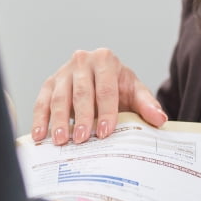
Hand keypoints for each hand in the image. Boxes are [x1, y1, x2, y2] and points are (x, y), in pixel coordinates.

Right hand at [31, 48, 166, 144]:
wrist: (100, 77)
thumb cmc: (118, 86)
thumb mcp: (134, 91)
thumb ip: (147, 105)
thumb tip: (160, 119)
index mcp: (106, 59)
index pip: (106, 88)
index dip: (106, 111)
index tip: (106, 132)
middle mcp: (82, 61)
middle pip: (81, 92)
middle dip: (82, 117)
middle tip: (82, 139)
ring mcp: (63, 71)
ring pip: (59, 97)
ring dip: (58, 120)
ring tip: (61, 140)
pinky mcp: (49, 83)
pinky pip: (42, 101)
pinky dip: (40, 119)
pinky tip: (40, 136)